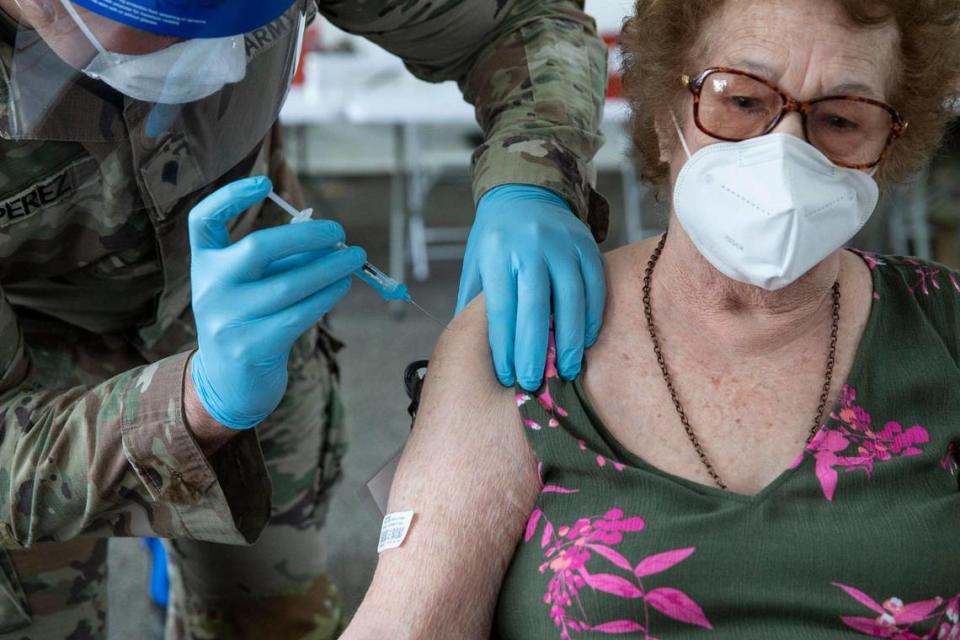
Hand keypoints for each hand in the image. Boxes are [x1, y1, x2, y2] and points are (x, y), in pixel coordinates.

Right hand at [188, 176, 365, 429]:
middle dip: (307, 237)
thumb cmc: (250, 318)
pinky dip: (326, 295)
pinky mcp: (252, 347)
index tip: (265, 183)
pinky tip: (342, 285)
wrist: (229, 381)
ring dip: (329, 268)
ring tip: (354, 259)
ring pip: (288, 284)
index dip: (230, 197)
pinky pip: (298, 313)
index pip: (203, 219)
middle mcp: (209, 287)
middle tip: (339, 233)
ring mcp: (227, 319)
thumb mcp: (252, 283)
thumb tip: (325, 237)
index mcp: (205, 262)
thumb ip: (280, 258)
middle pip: (258, 248)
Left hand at [456, 184, 604, 390]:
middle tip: (536, 384)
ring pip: (571, 298)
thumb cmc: (495, 239)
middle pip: (535, 308)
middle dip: (535, 351)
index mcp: (497, 253)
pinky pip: (594, 286)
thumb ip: (472, 304)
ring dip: (570, 340)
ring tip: (568, 371)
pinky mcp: (586, 244)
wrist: (525, 192)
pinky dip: (591, 316)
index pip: (502, 308)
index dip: (506, 346)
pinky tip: (584, 340)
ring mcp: (561, 244)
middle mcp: (530, 246)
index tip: (508, 376)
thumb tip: (468, 351)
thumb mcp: (476, 264)